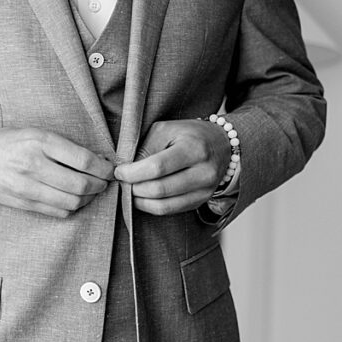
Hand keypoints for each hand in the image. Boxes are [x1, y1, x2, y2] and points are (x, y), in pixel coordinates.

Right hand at [0, 128, 114, 217]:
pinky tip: (75, 199)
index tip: (110, 170)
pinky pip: (57, 212)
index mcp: (40, 142)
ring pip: (71, 202)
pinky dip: (72, 208)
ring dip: (88, 199)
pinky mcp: (23, 203)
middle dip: (99, 186)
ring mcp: (27, 187)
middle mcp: (33, 165)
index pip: (83, 160)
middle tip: (104, 182)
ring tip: (91, 191)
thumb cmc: (14, 142)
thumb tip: (99, 161)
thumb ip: (67, 147)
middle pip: (80, 184)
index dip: (103, 168)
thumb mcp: (39, 133)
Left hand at [114, 120, 230, 215]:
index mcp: (194, 148)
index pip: (157, 167)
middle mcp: (203, 172)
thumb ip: (146, 148)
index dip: (133, 173)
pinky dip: (151, 206)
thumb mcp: (167, 130)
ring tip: (130, 190)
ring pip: (164, 205)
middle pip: (159, 189)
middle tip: (122, 182)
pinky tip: (143, 197)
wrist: (222, 145)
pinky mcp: (201, 201)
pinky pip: (170, 211)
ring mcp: (205, 190)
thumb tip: (126, 170)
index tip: (119, 172)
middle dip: (134, 188)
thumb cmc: (189, 134)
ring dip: (140, 200)